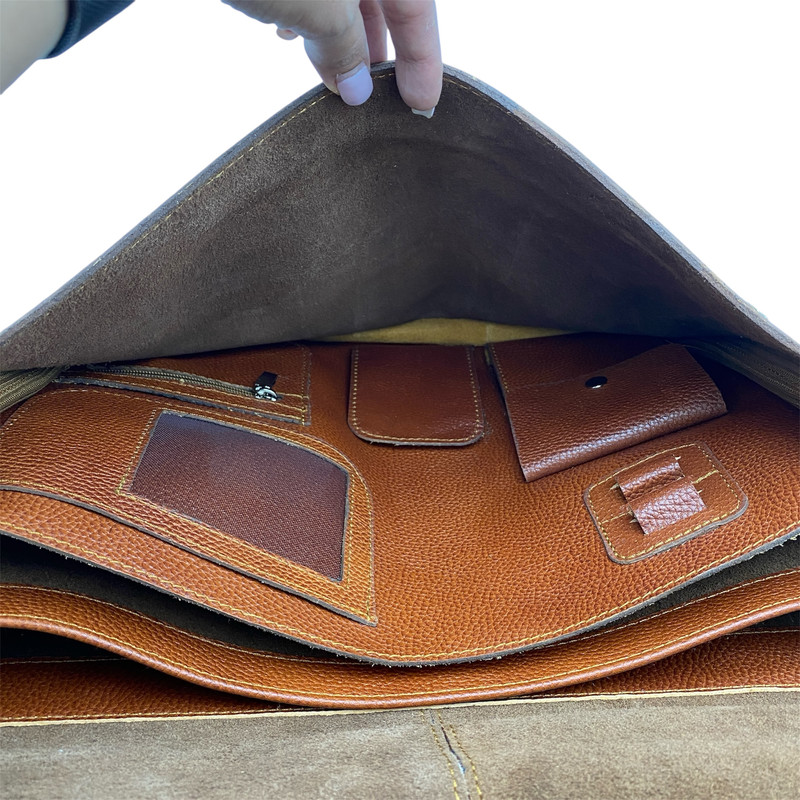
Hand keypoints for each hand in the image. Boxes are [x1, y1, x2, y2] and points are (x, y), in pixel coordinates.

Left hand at [222, 0, 441, 113]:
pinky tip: (289, 34)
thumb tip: (356, 89)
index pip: (417, 5)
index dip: (422, 56)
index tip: (421, 101)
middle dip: (379, 48)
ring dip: (339, 36)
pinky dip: (307, 13)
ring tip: (330, 76)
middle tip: (378, 97)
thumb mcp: (316, 8)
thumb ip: (345, 49)